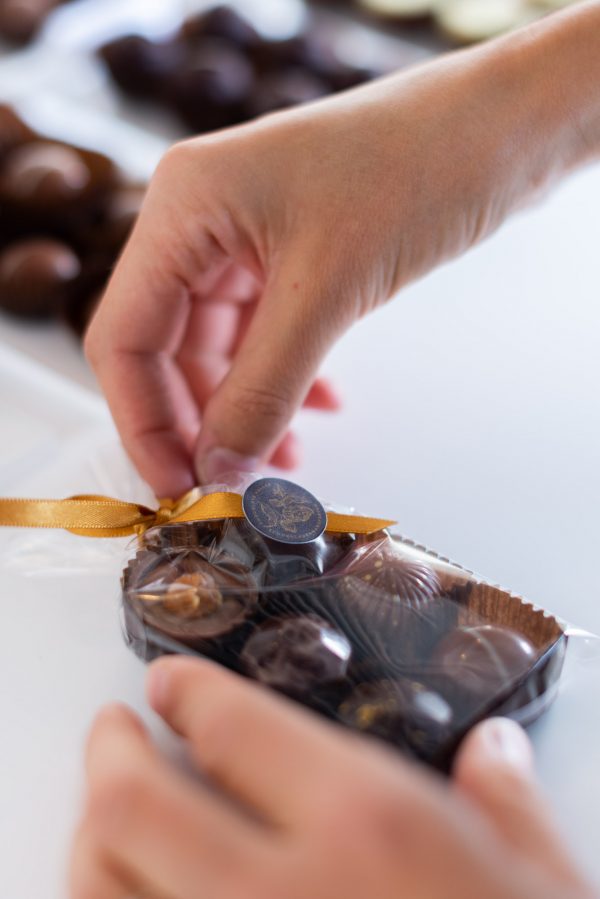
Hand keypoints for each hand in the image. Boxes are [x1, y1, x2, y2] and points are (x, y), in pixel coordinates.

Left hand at [70, 657, 593, 898]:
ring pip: (99, 888)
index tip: (172, 684)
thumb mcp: (544, 889)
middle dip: (108, 750)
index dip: (188, 691)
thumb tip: (494, 752)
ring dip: (93, 837)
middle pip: (132, 803)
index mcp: (367, 830)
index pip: (232, 726)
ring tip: (109, 811)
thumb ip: (507, 806)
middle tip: (115, 729)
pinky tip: (130, 896)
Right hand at [85, 5, 598, 497]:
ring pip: (218, 349)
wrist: (502, 128)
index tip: (180, 489)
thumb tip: (220, 470)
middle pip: (165, 350)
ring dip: (245, 410)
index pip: (126, 339)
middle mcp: (199, 220)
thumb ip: (264, 389)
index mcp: (183, 208)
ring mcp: (242, 236)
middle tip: (233, 487)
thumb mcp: (329, 293)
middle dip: (199, 424)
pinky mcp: (286, 252)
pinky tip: (318, 410)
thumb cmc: (419, 170)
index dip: (144, 425)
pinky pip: (263, 334)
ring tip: (284, 463)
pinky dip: (282, 379)